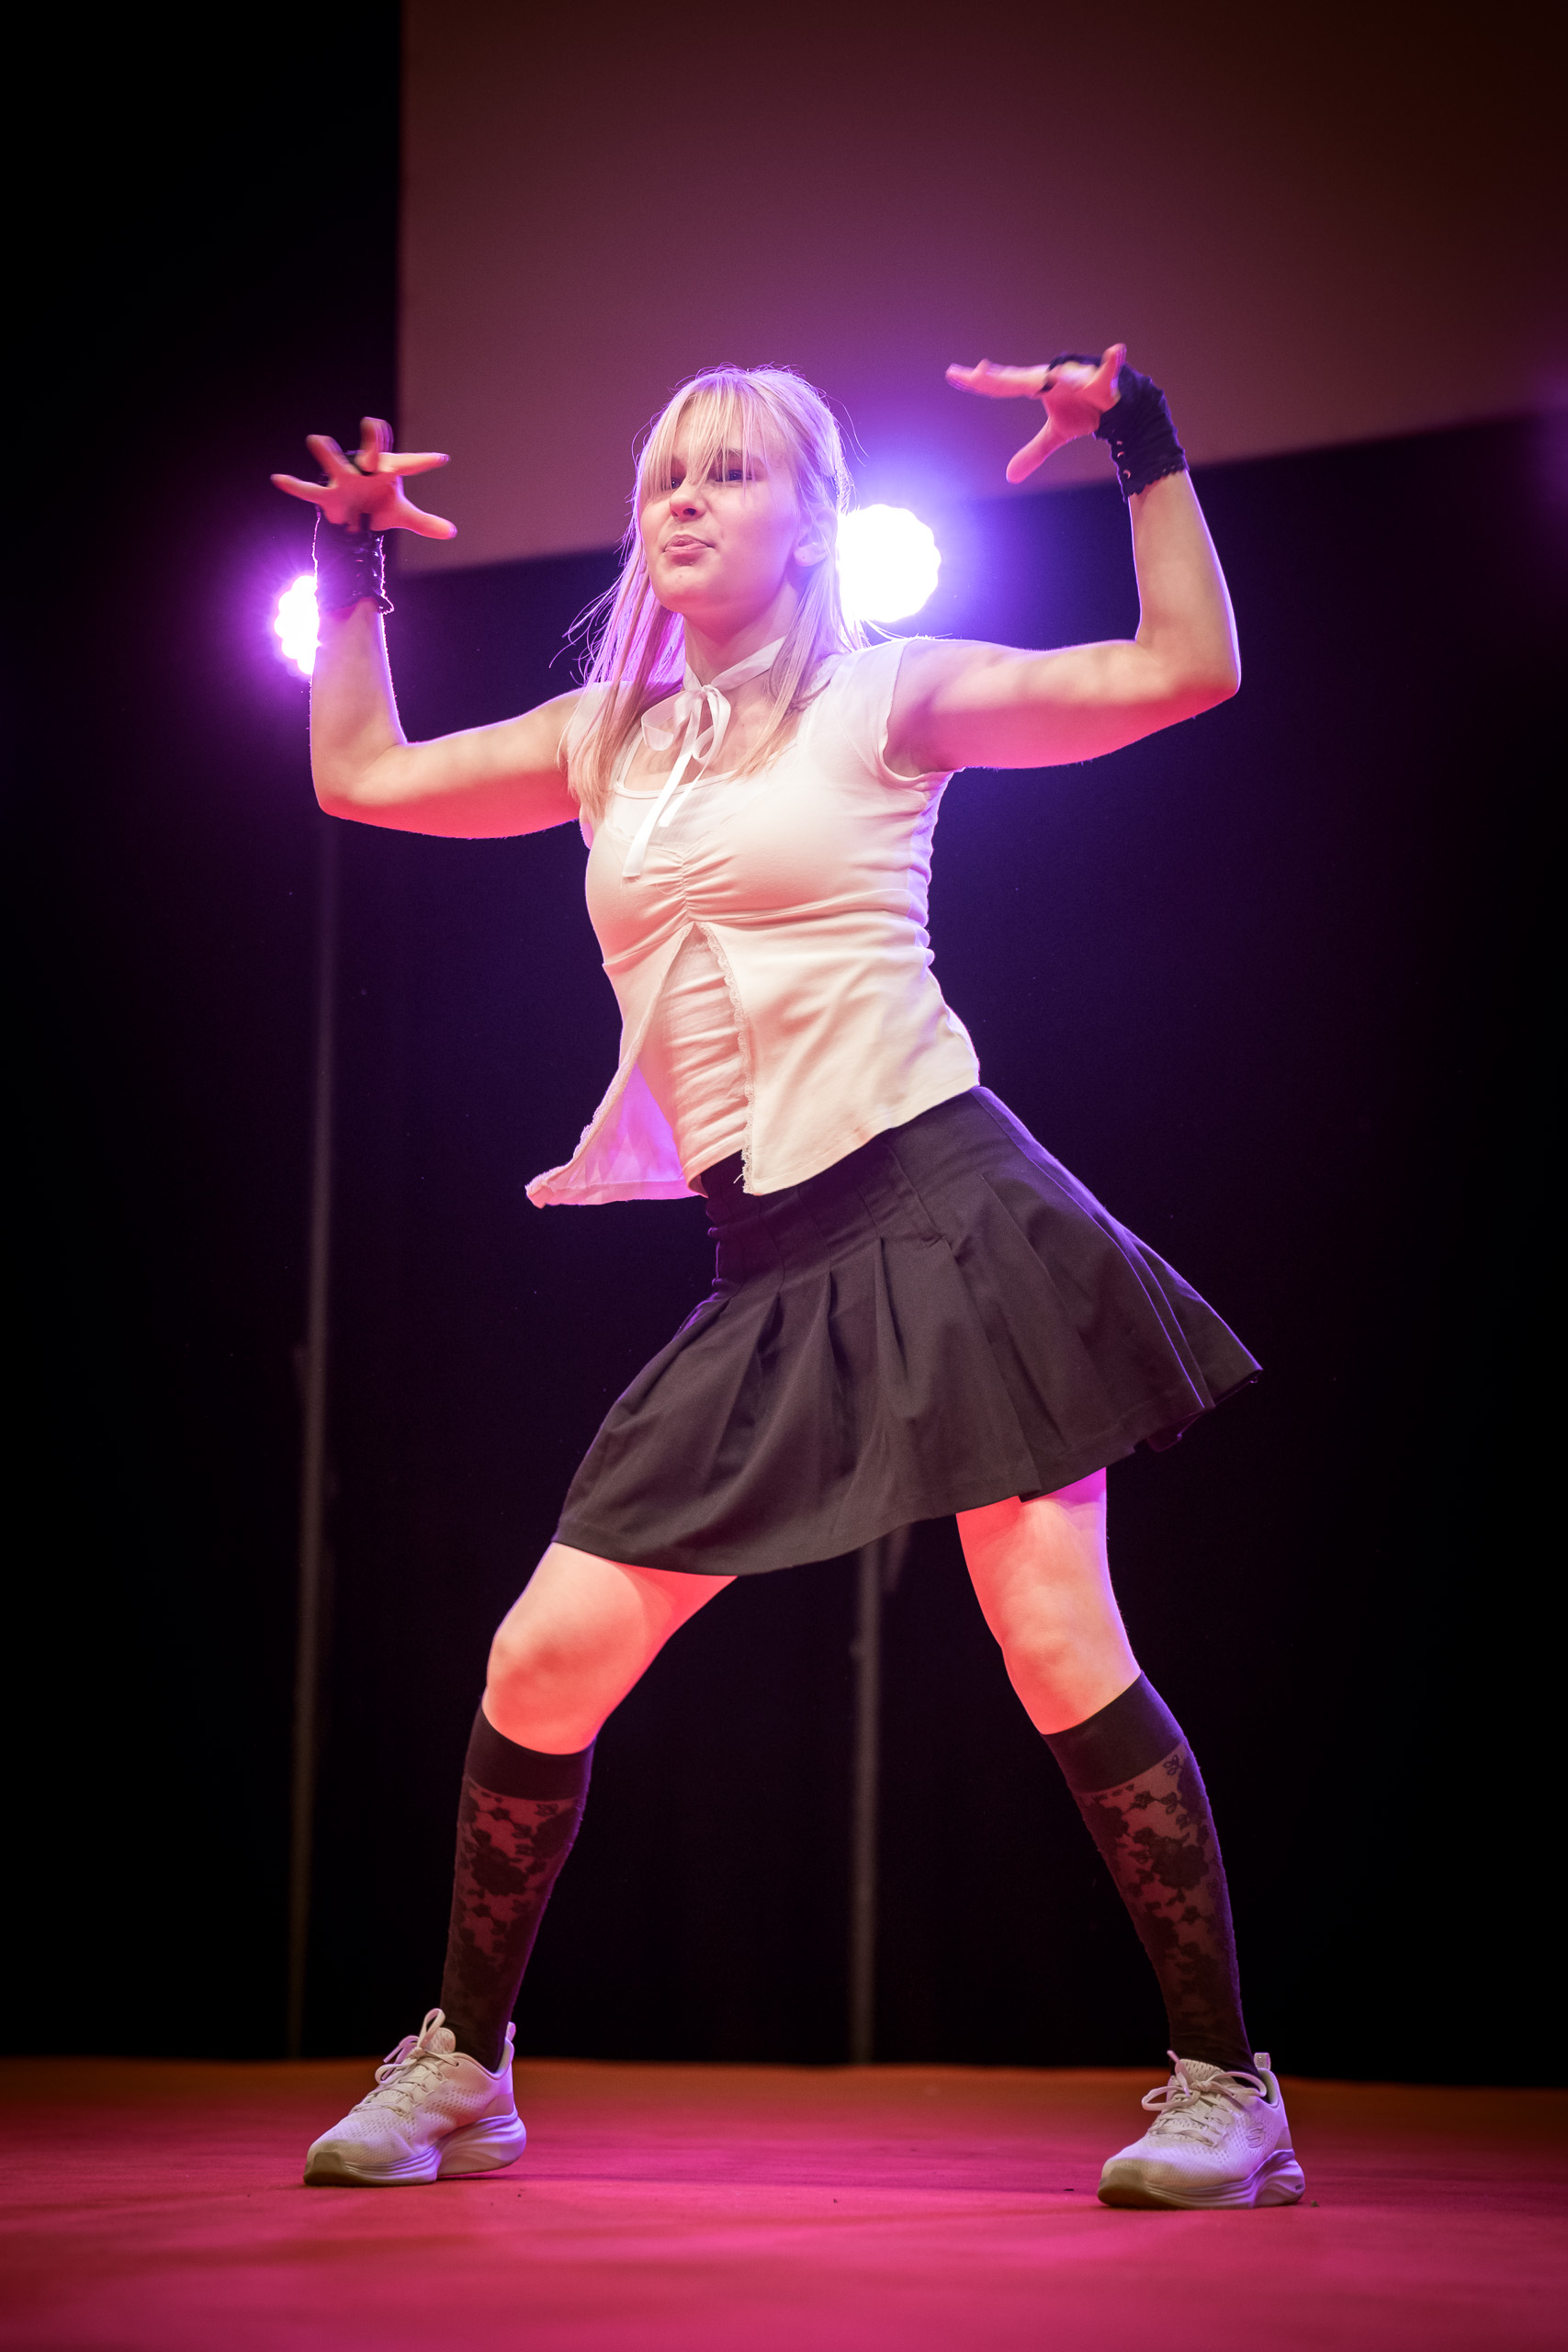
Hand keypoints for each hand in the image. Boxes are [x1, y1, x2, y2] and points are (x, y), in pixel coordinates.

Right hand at [271, 416, 456, 537]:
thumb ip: (424, 521)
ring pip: (334, 461)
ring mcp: (344, 479)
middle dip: (372, 440)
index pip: (408, 462)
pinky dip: (294, 486)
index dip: (423, 462)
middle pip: (371, 449)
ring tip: (316, 439)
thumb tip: (451, 532)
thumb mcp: (401, 515)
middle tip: (372, 424)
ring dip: (326, 452)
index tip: (442, 460)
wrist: (353, 516)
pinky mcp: (327, 496)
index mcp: (386, 471)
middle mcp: (365, 469)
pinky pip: (308, 491)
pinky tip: (278, 479)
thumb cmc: (378, 506)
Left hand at [945, 344, 1125, 484]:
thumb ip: (1033, 452)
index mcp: (1039, 384)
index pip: (1003, 383)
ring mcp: (1077, 376)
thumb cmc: (1086, 411)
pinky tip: (1116, 351)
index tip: (953, 375)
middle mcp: (1053, 376)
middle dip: (1000, 376)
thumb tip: (1010, 476)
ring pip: (1059, 375)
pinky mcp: (1104, 381)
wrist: (1119, 406)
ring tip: (1040, 381)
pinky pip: (1107, 372)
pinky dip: (1111, 362)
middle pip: (1021, 378)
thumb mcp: (1056, 435)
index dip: (979, 381)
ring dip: (1048, 377)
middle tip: (976, 372)